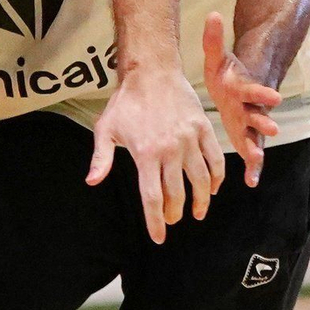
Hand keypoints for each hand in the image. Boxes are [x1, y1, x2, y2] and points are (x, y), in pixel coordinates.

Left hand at [89, 66, 221, 243]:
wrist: (152, 72)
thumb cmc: (125, 102)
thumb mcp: (106, 128)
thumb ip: (101, 158)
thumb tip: (92, 181)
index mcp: (145, 153)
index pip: (152, 198)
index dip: (156, 221)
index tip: (159, 237)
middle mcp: (170, 150)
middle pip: (177, 194)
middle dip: (175, 213)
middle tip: (173, 220)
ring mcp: (190, 140)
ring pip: (201, 181)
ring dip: (200, 201)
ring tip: (197, 212)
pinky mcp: (204, 130)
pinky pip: (216, 160)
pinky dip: (217, 178)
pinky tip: (213, 188)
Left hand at [202, 12, 282, 187]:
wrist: (239, 89)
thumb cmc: (226, 74)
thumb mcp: (218, 56)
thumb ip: (214, 38)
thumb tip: (211, 14)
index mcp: (243, 90)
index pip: (255, 91)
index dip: (263, 93)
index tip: (275, 96)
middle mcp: (251, 109)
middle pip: (259, 116)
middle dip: (265, 122)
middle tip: (273, 128)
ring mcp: (250, 125)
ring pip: (257, 138)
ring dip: (257, 148)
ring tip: (256, 160)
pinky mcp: (247, 138)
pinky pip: (251, 154)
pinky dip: (253, 168)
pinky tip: (251, 181)